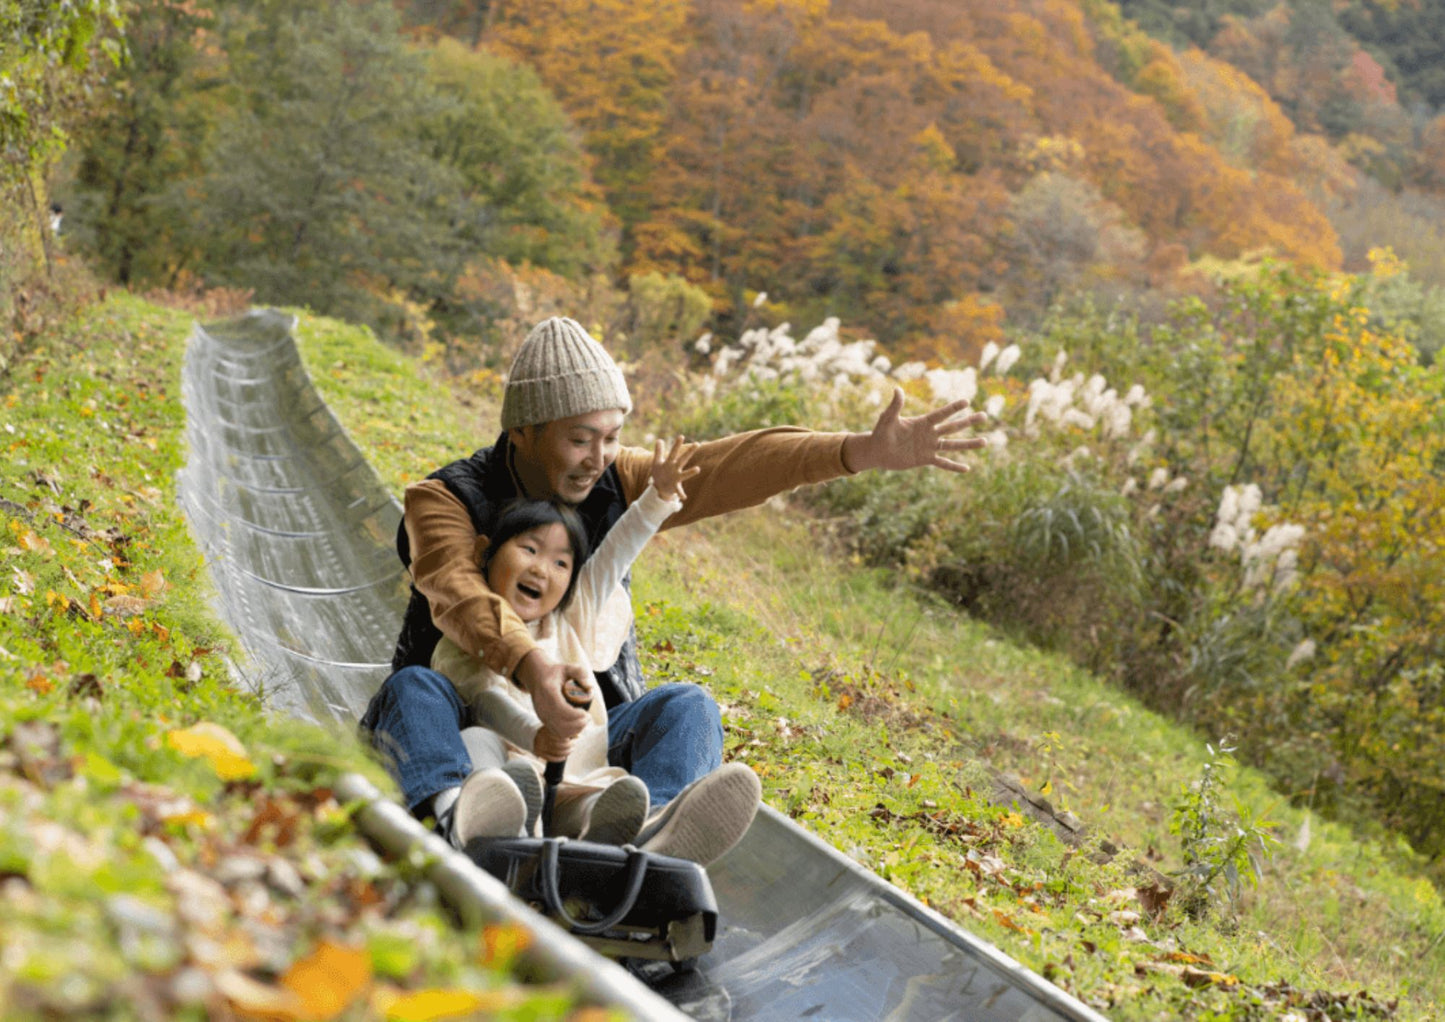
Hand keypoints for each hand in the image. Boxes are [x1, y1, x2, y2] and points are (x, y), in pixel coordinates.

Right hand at [514, 649, 591, 738]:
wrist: (537, 677)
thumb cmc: (555, 673)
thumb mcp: (567, 668)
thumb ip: (580, 672)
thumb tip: (590, 687)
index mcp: (548, 692)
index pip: (561, 710)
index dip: (576, 715)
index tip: (587, 713)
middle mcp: (543, 706)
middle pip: (561, 723)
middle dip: (578, 724)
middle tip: (588, 718)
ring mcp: (542, 715)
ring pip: (558, 731)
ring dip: (574, 730)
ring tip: (583, 722)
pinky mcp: (543, 720)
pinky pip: (556, 732)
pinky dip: (568, 733)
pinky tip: (576, 727)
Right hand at [532, 725, 576, 761]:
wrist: (531, 734)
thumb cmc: (547, 730)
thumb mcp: (554, 727)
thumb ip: (565, 730)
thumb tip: (578, 735)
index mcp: (547, 730)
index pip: (562, 736)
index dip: (570, 738)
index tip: (575, 738)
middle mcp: (543, 738)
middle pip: (560, 745)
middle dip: (569, 746)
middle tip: (574, 745)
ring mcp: (541, 746)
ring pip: (557, 752)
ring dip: (566, 752)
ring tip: (571, 750)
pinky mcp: (540, 753)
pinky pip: (551, 758)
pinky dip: (559, 758)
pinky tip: (564, 757)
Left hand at [650, 435, 700, 501]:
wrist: (660, 488)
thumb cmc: (660, 473)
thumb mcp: (657, 462)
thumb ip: (659, 451)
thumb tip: (659, 440)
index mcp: (670, 462)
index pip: (674, 451)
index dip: (677, 444)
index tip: (681, 436)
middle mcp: (675, 469)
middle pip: (683, 459)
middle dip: (689, 452)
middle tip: (697, 444)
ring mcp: (676, 478)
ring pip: (684, 474)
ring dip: (691, 472)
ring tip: (698, 469)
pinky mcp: (675, 487)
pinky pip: (679, 491)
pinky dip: (681, 494)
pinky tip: (684, 497)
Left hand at [842, 388, 988, 474]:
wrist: (877, 451)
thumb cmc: (881, 432)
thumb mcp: (888, 418)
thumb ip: (895, 405)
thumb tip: (897, 389)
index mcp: (922, 422)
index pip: (941, 414)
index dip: (953, 408)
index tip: (967, 401)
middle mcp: (930, 433)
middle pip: (953, 427)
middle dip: (968, 421)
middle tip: (984, 416)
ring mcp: (929, 447)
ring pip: (953, 445)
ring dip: (969, 444)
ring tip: (985, 441)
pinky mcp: (926, 459)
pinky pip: (943, 463)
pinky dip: (954, 466)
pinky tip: (967, 469)